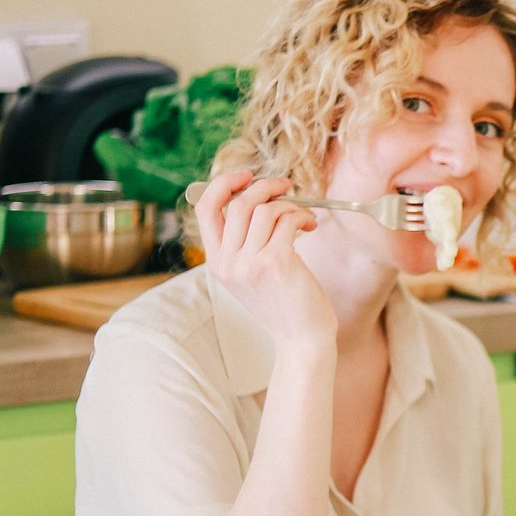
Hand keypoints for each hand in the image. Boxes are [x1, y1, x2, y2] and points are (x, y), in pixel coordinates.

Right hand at [193, 170, 333, 354]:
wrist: (302, 339)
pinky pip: (287, 220)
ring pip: (264, 210)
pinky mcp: (277, 262)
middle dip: (265, 187)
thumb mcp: (251, 274)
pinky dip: (301, 216)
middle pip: (238, 203)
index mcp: (217, 263)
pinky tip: (310, 225)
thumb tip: (255, 196)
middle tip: (286, 187)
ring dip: (289, 204)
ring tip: (303, 216)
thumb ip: (244, 242)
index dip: (223, 184)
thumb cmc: (283, 304)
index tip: (247, 177)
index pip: (205, 209)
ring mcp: (250, 263)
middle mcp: (228, 263)